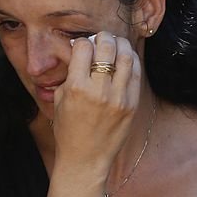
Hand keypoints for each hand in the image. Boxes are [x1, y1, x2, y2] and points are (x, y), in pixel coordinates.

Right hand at [51, 31, 141, 172]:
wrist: (85, 159)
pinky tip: (126, 59)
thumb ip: (71, 74)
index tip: (83, 45)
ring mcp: (119, 98)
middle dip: (103, 37)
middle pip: (107, 47)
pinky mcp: (132, 105)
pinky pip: (136, 74)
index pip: (84, 47)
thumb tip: (81, 51)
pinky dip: (132, 61)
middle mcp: (99, 91)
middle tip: (101, 38)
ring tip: (116, 44)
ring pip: (126, 56)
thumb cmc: (68, 130)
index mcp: (76, 87)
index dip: (82, 42)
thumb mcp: (60, 99)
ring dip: (121, 45)